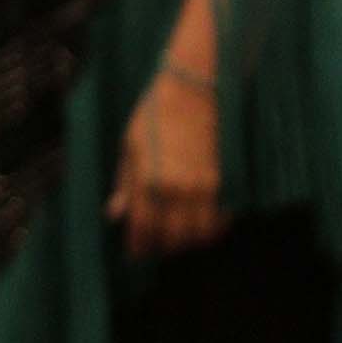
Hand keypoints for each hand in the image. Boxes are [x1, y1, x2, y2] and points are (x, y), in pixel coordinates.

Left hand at [107, 66, 225, 257]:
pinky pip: (222, 219)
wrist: (194, 90)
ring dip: (188, 242)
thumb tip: (115, 214)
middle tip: (156, 247)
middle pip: (173, 237)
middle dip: (162, 248)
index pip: (143, 228)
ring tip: (177, 239)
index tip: (135, 252)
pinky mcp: (226, 180)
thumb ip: (124, 183)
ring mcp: (205, 186)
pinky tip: (201, 225)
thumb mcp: (130, 146)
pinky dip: (212, 229)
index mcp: (148, 180)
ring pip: (200, 234)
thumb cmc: (156, 115)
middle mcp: (177, 188)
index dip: (138, 245)